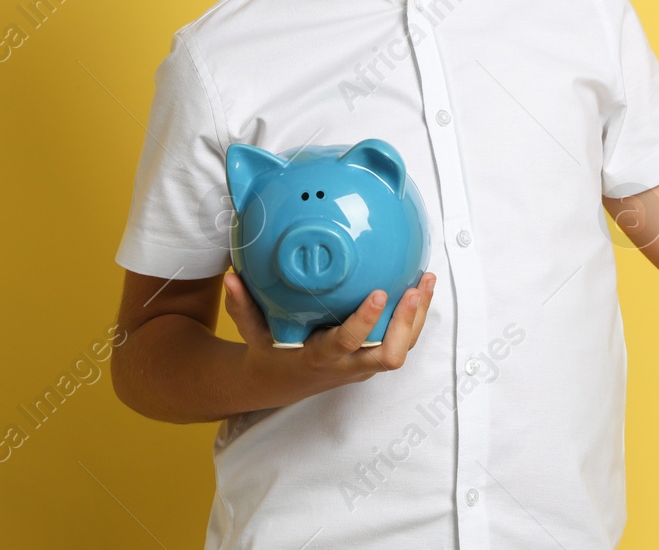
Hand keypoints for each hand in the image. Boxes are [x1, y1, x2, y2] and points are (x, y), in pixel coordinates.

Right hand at [223, 270, 435, 399]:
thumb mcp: (252, 332)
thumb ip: (243, 306)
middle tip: (413, 289)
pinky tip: (420, 286)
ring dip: (417, 318)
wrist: (281, 384)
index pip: (348, 342)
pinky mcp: (372, 357)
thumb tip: (232, 274)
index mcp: (320, 358)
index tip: (378, 292)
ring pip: (401, 349)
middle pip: (390, 355)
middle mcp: (347, 365)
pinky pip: (400, 341)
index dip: (366, 321)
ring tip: (425, 280)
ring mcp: (363, 364)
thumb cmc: (268, 352)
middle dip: (406, 323)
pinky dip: (414, 318)